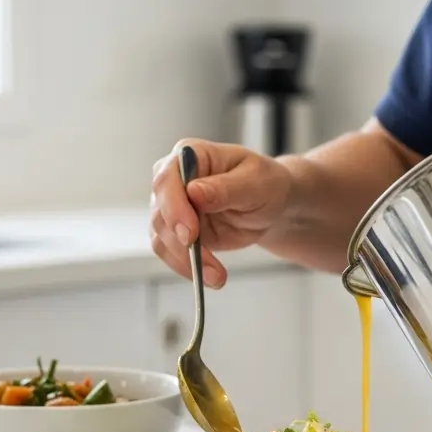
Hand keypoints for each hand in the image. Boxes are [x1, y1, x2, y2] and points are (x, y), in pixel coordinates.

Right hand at [150, 139, 292, 287]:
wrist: (272, 206)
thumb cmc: (266, 184)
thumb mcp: (255, 182)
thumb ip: (225, 188)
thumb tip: (194, 192)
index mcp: (190, 155)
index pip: (167, 179)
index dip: (174, 207)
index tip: (190, 233)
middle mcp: (174, 180)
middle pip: (160, 212)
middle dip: (180, 242)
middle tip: (205, 264)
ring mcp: (172, 207)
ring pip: (162, 237)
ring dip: (186, 261)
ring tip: (217, 276)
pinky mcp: (177, 231)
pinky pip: (170, 253)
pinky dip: (187, 268)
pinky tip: (210, 276)